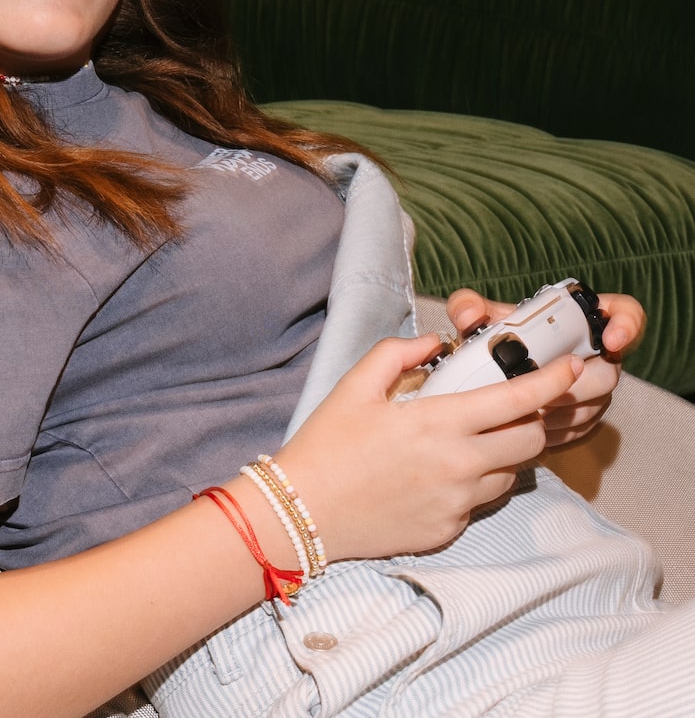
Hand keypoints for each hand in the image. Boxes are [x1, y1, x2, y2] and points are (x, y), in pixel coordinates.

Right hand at [276, 334, 581, 561]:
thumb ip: (397, 354)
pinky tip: (439, 475)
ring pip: (511, 473)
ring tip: (468, 443)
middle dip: (532, 420)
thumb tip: (436, 344)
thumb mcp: (353, 388)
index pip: (518, 400)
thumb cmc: (324, 447)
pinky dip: (473, 483)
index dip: (553, 382)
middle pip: (531, 440)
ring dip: (503, 453)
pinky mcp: (450, 529)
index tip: (571, 370)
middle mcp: (458, 465)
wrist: (300, 514)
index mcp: (437, 423)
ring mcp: (458, 502)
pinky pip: (481, 502)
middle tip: (509, 408)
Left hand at [446, 287, 645, 446]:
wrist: (480, 377)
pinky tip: (530, 426)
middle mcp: (593, 355)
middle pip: (608, 372)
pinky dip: (556, 429)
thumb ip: (468, 308)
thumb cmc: (487, 341)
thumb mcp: (475, 320)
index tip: (611, 340)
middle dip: (576, 386)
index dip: (627, 325)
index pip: (623, 314)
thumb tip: (469, 315)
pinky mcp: (579, 416)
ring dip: (563, 411)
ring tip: (527, 412)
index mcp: (577, 321)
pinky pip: (579, 427)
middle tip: (543, 394)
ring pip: (594, 404)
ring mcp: (590, 388)